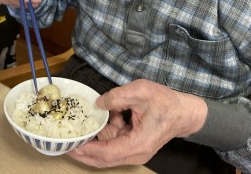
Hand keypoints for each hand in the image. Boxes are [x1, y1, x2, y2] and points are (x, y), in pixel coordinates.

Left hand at [68, 79, 207, 167]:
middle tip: (66, 142)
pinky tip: (110, 115)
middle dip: (84, 151)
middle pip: (103, 158)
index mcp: (137, 144)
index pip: (105, 153)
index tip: (70, 145)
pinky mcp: (134, 146)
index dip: (86, 150)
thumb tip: (98, 104)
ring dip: (99, 135)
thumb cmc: (166, 102)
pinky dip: (108, 130)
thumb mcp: (141, 91)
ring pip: (107, 150)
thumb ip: (117, 96)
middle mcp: (135, 153)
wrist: (185, 112)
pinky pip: (114, 142)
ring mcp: (135, 152)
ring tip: (94, 120)